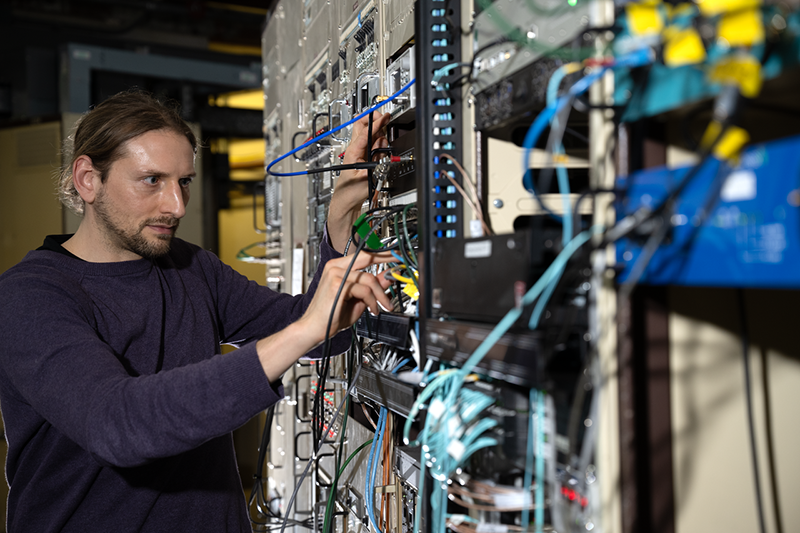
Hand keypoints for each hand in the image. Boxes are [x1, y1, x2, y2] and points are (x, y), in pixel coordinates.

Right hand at [297, 251, 394, 342]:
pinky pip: (364, 290)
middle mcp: (336, 267)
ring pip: (369, 278)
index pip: (363, 254)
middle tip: (399, 267)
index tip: (395, 256)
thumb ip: (372, 287)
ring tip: (382, 307)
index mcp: (338, 267)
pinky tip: (371, 310)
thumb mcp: (358, 299)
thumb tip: (388, 278)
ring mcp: (335, 274)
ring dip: (380, 295)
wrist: (314, 329)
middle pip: (367, 257)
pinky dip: (372, 302)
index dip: (381, 254)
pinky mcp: (338, 285)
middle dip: (387, 260)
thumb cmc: (331, 316)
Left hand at [328, 111, 391, 252]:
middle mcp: (354, 150)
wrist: (345, 203)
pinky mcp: (364, 159)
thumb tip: (384, 154)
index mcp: (353, 152)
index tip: (384, 116)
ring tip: (383, 138)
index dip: (375, 123)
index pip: (364, 132)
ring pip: (369, 135)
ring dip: (378, 133)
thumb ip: (376, 165)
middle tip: (384, 118)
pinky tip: (382, 148)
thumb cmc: (350, 193)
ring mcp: (359, 154)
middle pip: (362, 126)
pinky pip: (373, 146)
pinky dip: (379, 143)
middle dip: (373, 119)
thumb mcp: (366, 180)